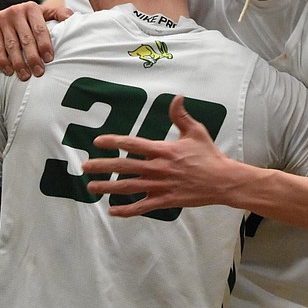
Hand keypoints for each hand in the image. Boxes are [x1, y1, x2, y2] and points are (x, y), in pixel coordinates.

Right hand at [0, 1, 69, 79]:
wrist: (16, 12)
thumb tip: (73, 20)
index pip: (39, 29)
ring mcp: (2, 18)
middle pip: (26, 39)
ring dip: (18, 62)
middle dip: (32, 57)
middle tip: (39, 72)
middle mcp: (16, 11)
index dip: (44, 45)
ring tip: (25, 76)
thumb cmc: (38, 18)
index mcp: (32, 7)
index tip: (49, 59)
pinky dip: (3, 61)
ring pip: (11, 45)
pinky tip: (9, 71)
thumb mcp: (50, 13)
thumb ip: (62, 14)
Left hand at [84, 95, 238, 214]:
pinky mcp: (165, 201)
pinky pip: (141, 207)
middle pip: (124, 166)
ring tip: (91, 187)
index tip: (98, 142)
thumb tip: (177, 97)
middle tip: (85, 166)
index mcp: (163, 150)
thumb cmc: (209, 155)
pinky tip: (112, 211)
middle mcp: (158, 168)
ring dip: (108, 187)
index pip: (132, 144)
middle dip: (102, 166)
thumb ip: (181, 115)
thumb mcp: (196, 132)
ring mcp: (160, 186)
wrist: (223, 181)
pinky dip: (126, 210)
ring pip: (128, 187)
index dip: (113, 142)